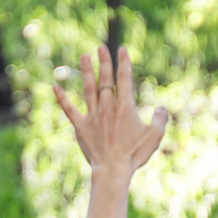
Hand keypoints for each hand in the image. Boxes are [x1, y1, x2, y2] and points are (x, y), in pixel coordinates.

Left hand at [53, 44, 168, 176]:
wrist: (112, 170)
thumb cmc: (134, 154)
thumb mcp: (155, 136)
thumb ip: (161, 119)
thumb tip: (162, 108)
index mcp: (125, 106)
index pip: (124, 78)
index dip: (123, 62)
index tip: (122, 49)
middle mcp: (107, 106)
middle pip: (105, 79)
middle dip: (104, 61)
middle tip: (101, 47)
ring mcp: (92, 115)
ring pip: (88, 88)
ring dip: (86, 71)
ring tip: (84, 56)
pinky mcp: (81, 126)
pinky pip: (69, 109)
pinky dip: (62, 98)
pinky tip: (55, 86)